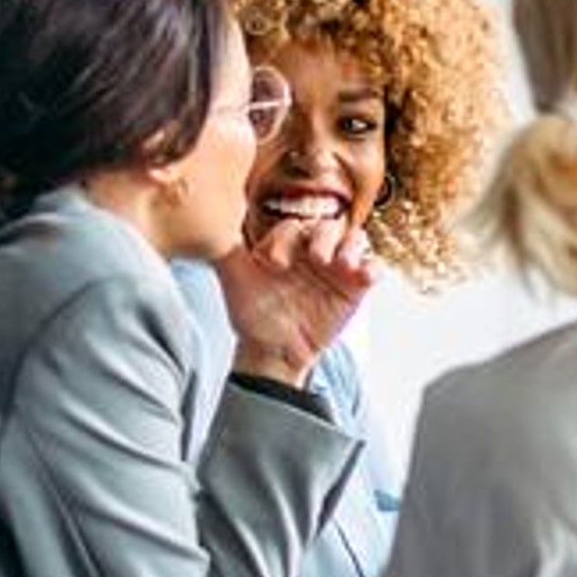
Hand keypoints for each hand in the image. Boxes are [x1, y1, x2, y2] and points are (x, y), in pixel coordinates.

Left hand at [218, 217, 376, 385]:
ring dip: (351, 247)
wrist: (271, 349)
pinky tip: (365, 275)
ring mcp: (337, 267)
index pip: (293, 226)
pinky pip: (373, 268)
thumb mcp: (234, 278)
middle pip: (329, 226)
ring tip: (342, 265)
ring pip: (354, 240)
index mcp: (287, 243)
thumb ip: (223, 250)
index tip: (275, 263)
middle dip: (324, 238)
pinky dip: (373, 268)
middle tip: (316, 258)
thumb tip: (203, 227)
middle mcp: (313, 249)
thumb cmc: (252, 312)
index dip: (286, 240)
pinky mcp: (355, 287)